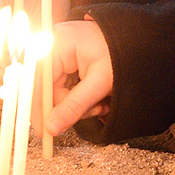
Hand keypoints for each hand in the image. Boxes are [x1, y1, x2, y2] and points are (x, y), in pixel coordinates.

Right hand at [43, 19, 113, 135]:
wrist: (136, 41)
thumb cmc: (121, 53)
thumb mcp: (99, 82)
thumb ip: (74, 106)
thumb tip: (51, 128)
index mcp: (56, 44)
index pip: (38, 84)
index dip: (41, 110)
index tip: (44, 133)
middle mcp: (50, 45)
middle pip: (48, 89)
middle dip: (72, 105)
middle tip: (97, 109)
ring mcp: (56, 52)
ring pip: (57, 91)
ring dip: (79, 103)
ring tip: (101, 101)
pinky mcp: (62, 60)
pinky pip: (63, 86)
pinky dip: (79, 96)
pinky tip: (96, 96)